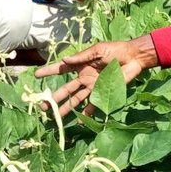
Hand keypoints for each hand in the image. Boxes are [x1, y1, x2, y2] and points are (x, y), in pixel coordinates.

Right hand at [35, 36, 158, 115]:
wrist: (134, 57)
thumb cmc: (116, 50)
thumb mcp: (98, 50)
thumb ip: (82, 57)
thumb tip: (64, 60)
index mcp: (81, 65)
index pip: (62, 69)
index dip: (49, 72)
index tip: (36, 75)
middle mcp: (84, 77)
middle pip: (66, 89)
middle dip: (54, 98)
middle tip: (43, 106)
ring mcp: (93, 87)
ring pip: (76, 99)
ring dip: (66, 108)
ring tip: (56, 117)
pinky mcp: (103, 93)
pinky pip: (93, 105)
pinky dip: (86, 113)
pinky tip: (79, 121)